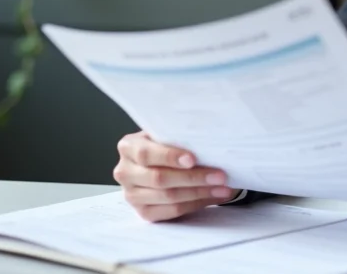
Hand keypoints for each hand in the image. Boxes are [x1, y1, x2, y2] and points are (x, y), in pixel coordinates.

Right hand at [114, 131, 235, 221]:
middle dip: (193, 178)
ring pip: (168, 197)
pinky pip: (171, 211)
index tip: (193, 159)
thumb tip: (209, 142)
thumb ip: (177, 137)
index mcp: (128, 147)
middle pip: (159, 179)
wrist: (156, 162)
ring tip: (222, 188)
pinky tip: (213, 197)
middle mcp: (125, 172)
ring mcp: (132, 195)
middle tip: (220, 176)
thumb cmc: (165, 145)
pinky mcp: (143, 212)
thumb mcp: (165, 135)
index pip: (146, 154)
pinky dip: (195, 204)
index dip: (170, 157)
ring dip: (199, 193)